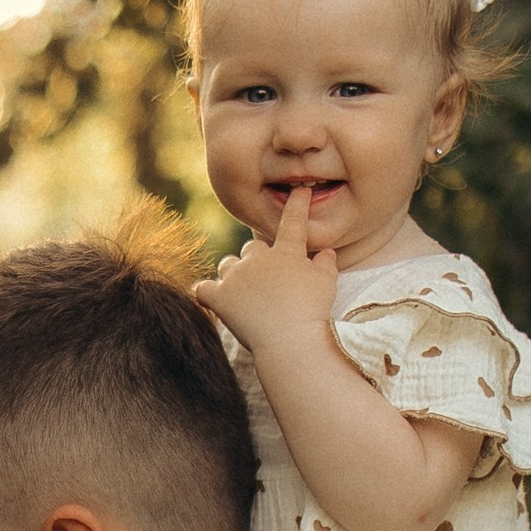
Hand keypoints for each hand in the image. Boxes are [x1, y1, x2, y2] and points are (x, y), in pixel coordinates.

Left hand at [194, 183, 339, 354]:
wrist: (289, 339)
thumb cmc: (313, 312)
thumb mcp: (327, 284)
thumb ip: (326, 265)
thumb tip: (327, 253)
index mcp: (286, 252)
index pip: (293, 221)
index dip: (297, 204)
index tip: (299, 191)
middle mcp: (258, 258)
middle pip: (252, 247)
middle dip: (257, 259)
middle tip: (266, 280)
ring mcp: (236, 277)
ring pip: (227, 264)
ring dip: (233, 273)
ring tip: (242, 292)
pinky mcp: (220, 298)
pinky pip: (203, 289)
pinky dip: (206, 293)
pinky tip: (209, 297)